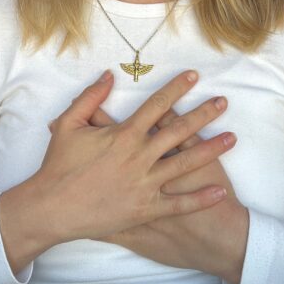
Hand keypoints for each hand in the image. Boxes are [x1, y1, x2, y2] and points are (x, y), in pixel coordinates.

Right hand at [0, 70, 231, 272]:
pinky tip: (220, 192)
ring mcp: (144, 184)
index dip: (177, 88)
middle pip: (179, 131)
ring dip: (211, 150)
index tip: (194, 76)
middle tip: (223, 102)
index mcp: (124, 135)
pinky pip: (178, 204)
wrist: (51, 207)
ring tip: (232, 138)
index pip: (157, 105)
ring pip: (185, 164)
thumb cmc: (58, 165)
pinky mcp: (145, 209)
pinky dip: (200, 199)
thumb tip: (108, 75)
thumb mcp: (69, 123)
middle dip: (203, 114)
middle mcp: (139, 157)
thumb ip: (90, 97)